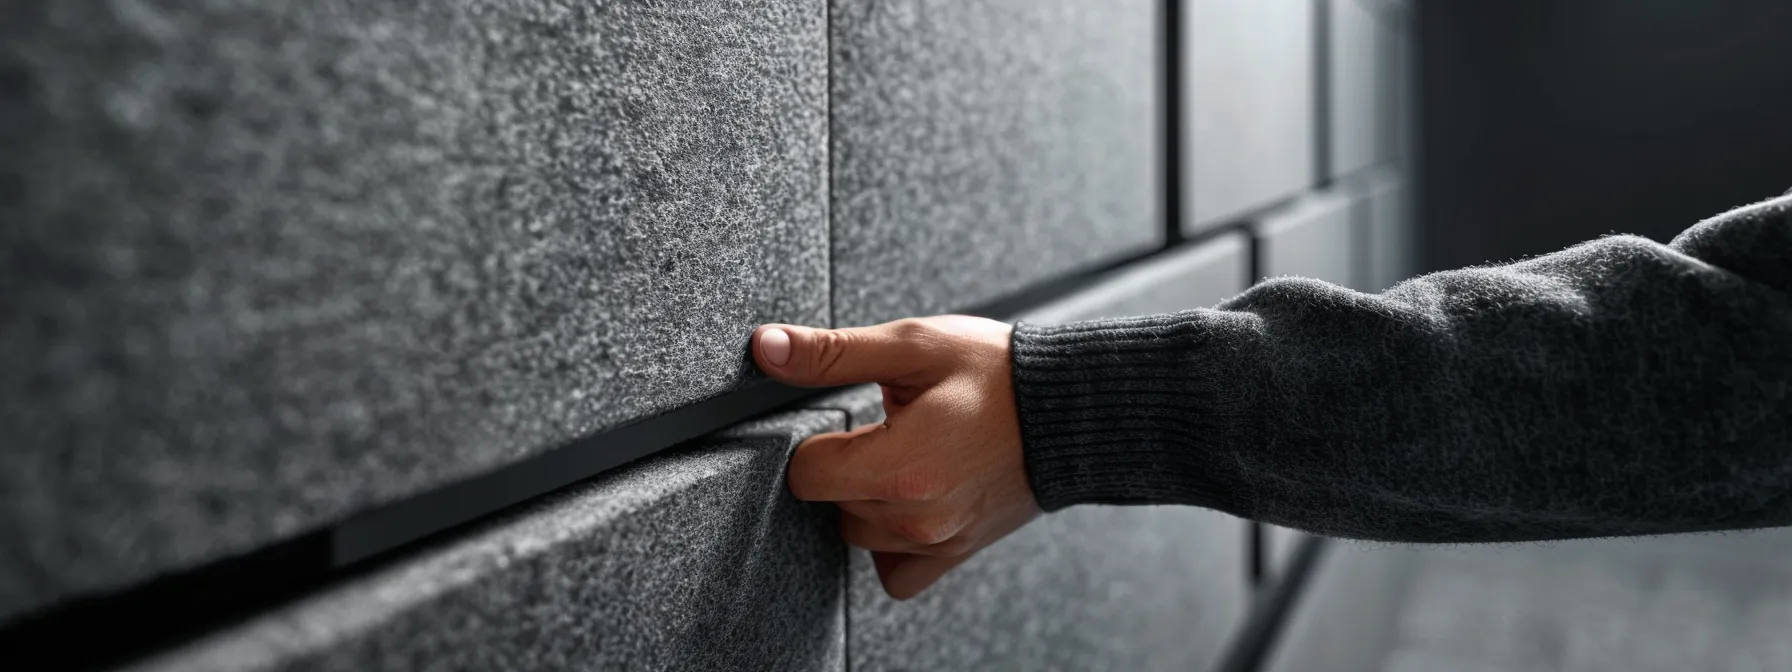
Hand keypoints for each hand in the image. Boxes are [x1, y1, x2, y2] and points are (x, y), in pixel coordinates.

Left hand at [752, 316, 1040, 599]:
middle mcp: (916, 518)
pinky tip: (905, 500)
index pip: (805, 473)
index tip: (847, 417)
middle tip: (883, 427)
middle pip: (831, 504)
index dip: (816, 439)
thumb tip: (767, 350)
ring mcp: (938, 541)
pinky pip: (895, 572)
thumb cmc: (998, 372)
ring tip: (902, 455)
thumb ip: (833, 353)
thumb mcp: (913, 345)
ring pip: (858, 534)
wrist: (1073, 407)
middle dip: (845, 464)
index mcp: (900, 468)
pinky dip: (890, 542)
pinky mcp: (956, 552)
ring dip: (866, 499)